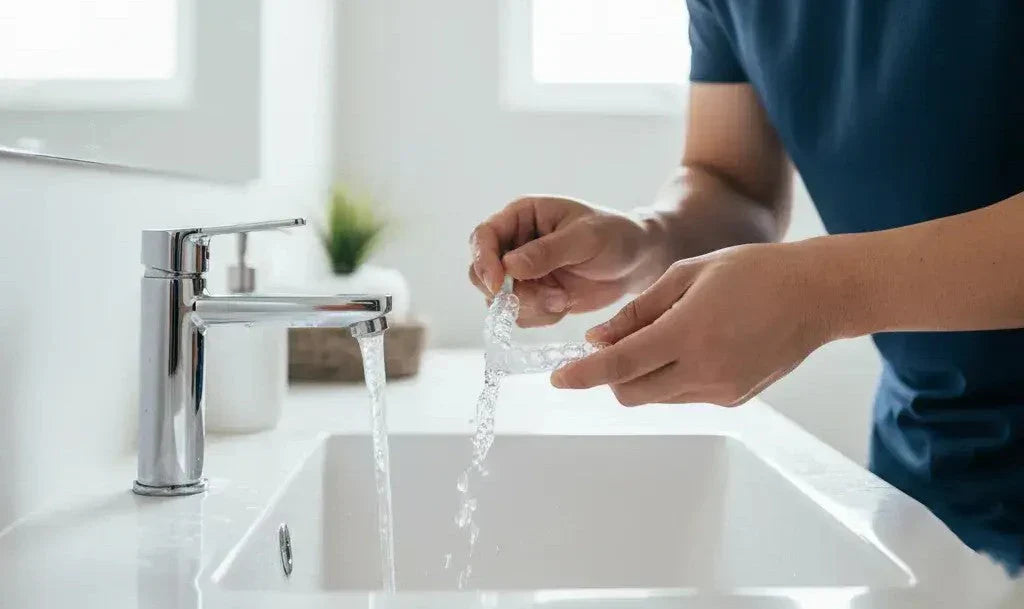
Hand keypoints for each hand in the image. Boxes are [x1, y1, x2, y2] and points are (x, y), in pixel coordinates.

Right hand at [469, 196, 654, 326]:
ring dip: (529, 307)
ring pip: (500, 300)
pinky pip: (520, 315)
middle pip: (481, 273)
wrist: (638, 261)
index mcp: (521, 217)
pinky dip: (540, 316)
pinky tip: (565, 304)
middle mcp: (515, 244)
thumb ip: (547, 251)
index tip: (498, 284)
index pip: (483, 237)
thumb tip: (509, 265)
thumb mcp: (585, 238)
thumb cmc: (615, 235)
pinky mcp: (534, 296)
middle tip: (547, 297)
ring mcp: (522, 274)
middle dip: (508, 292)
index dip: (483, 260)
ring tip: (563, 299)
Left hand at [551, 242, 839, 405]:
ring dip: (643, 375)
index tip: (557, 379)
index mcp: (687, 334)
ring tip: (665, 334)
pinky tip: (693, 345)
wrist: (816, 294)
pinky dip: (672, 377)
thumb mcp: (686, 276)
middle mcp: (703, 371)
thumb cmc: (751, 271)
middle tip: (611, 346)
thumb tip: (598, 340)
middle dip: (611, 375)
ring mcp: (721, 390)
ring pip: (657, 396)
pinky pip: (684, 395)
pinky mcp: (734, 398)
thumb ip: (638, 311)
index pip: (619, 366)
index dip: (582, 375)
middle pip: (631, 392)